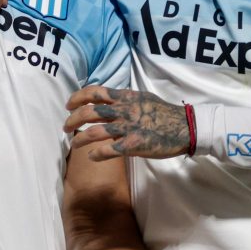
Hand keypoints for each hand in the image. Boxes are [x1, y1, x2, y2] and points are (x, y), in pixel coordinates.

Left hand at [64, 86, 189, 160]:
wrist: (184, 127)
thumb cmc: (165, 113)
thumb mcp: (144, 98)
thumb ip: (126, 98)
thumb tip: (111, 98)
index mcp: (126, 97)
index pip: (95, 92)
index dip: (78, 97)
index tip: (69, 105)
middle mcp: (124, 110)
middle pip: (90, 112)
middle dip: (73, 119)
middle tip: (66, 127)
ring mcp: (128, 128)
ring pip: (96, 132)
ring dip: (80, 138)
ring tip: (74, 143)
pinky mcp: (134, 145)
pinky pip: (109, 150)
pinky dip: (97, 154)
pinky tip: (91, 157)